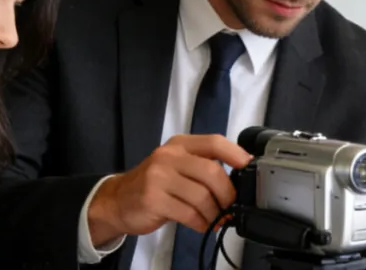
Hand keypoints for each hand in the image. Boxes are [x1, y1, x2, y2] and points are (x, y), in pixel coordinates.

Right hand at [86, 134, 251, 245]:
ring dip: (214, 213)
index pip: (214, 142)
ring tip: (213, 219)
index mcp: (179, 145)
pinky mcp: (153, 199)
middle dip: (227, 194)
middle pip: (212, 172)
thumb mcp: (176, 166)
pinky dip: (201, 223)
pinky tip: (201, 224)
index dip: (236, 154)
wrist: (117, 200)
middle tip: (229, 206)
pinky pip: (189, 213)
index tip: (249, 167)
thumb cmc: (154, 184)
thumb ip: (202, 166)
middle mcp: (168, 157)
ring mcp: (158, 177)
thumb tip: (237, 180)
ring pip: (202, 196)